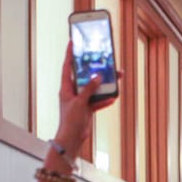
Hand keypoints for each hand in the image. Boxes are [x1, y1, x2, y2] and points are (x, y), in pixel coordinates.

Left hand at [51, 44, 105, 166]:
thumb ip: (89, 89)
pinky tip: (112, 97)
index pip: (67, 66)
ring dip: (103, 84)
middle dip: (94, 69)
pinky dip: (104, 99)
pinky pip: (97, 101)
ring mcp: (80, 100)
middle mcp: (72, 92)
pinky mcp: (87, 109)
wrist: (71, 139)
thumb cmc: (70, 121)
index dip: (69, 54)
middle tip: (103, 59)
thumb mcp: (79, 103)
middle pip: (84, 76)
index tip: (73, 42)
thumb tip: (97, 76)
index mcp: (66, 87)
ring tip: (115, 78)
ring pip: (94, 88)